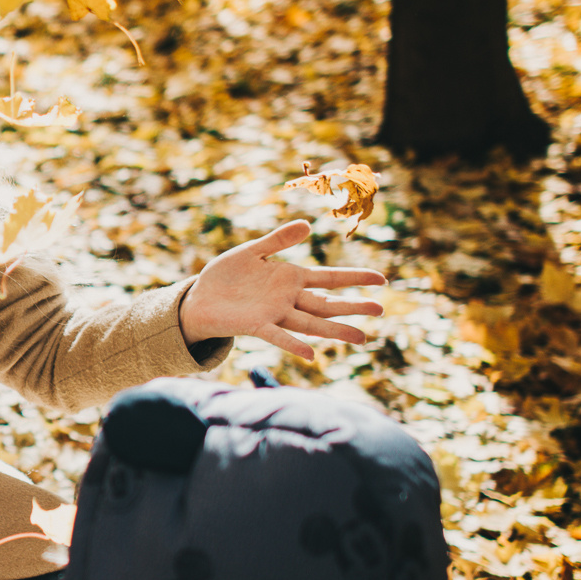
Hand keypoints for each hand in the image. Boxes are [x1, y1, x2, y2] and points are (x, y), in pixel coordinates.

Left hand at [181, 220, 385, 358]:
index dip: (355, 278)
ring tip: (361, 337)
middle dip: (354, 307)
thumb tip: (307, 225)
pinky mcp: (256, 325)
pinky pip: (278, 336)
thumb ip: (279, 240)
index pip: (330, 278)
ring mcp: (275, 314)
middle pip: (327, 304)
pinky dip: (293, 344)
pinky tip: (311, 354)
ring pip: (311, 323)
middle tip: (381, 310)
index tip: (381, 279)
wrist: (198, 298)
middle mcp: (288, 299)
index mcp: (290, 278)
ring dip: (335, 330)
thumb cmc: (226, 276)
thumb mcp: (253, 251)